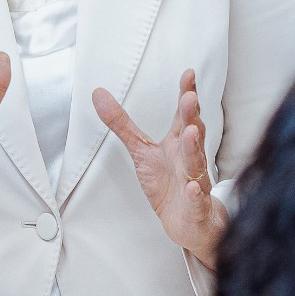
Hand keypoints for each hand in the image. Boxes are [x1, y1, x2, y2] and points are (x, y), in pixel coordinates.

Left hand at [95, 71, 223, 266]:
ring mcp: (195, 181)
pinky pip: (197, 199)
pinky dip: (196, 193)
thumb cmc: (168, 182)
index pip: (184, 115)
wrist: (186, 222)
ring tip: (190, 133)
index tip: (188, 74)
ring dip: (194, 148)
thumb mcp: (140, 150)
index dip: (187, 94)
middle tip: (190, 98)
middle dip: (191, 116)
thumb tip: (97, 94)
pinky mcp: (196, 205)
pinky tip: (192, 187)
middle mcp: (189, 158)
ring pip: (196, 163)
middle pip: (192, 134)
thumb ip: (121, 123)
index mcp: (178, 143)